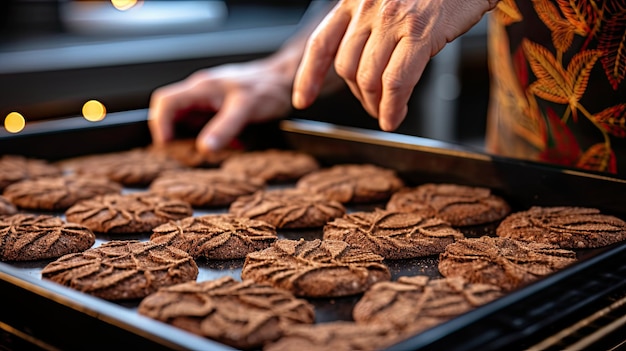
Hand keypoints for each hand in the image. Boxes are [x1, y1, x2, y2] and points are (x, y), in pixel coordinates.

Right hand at [148, 58, 293, 153]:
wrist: (285, 78)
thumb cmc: (268, 88)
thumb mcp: (245, 110)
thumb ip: (223, 128)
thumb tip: (204, 149)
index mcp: (201, 88)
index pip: (165, 102)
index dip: (159, 124)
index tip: (167, 146)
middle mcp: (201, 91)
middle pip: (171, 112)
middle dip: (174, 134)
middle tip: (184, 155)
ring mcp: (210, 99)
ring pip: (189, 120)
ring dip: (195, 138)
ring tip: (213, 151)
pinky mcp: (220, 106)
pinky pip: (206, 123)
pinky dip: (213, 136)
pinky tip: (232, 144)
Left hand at [292, 0, 498, 130]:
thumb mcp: (386, 1)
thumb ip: (367, 27)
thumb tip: (357, 70)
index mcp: (353, 0)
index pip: (321, 44)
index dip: (308, 76)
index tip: (302, 100)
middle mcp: (367, 7)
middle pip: (346, 68)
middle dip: (358, 96)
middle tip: (372, 106)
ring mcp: (393, 20)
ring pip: (369, 78)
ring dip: (376, 105)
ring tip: (386, 112)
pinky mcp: (420, 32)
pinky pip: (397, 81)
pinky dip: (393, 106)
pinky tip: (394, 117)